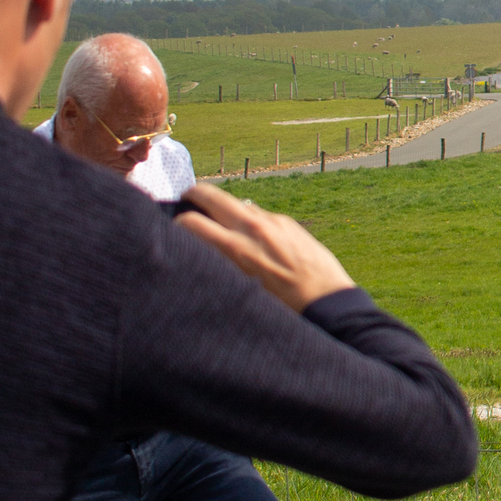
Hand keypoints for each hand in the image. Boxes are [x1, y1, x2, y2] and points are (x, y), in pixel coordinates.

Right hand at [174, 184, 354, 312]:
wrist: (326, 300)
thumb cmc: (281, 307)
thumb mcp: (241, 290)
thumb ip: (220, 264)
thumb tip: (202, 248)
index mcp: (235, 248)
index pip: (189, 221)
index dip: (176, 224)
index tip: (175, 231)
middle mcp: (252, 228)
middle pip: (209, 194)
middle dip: (192, 194)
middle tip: (186, 200)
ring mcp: (271, 220)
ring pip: (236, 203)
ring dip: (224, 209)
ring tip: (220, 223)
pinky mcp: (287, 221)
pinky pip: (259, 214)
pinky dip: (250, 221)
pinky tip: (254, 240)